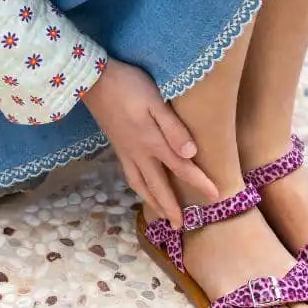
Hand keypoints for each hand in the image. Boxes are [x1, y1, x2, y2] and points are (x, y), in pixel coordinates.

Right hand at [83, 58, 217, 226]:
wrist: (91, 80)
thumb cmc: (128, 85)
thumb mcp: (154, 101)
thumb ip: (173, 128)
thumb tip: (191, 154)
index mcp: (152, 142)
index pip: (181, 168)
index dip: (200, 183)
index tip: (216, 197)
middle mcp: (138, 153)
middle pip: (157, 186)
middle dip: (170, 207)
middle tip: (180, 227)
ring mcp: (125, 151)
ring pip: (140, 184)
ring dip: (153, 202)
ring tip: (162, 214)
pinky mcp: (117, 145)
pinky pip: (131, 176)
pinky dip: (139, 188)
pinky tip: (142, 186)